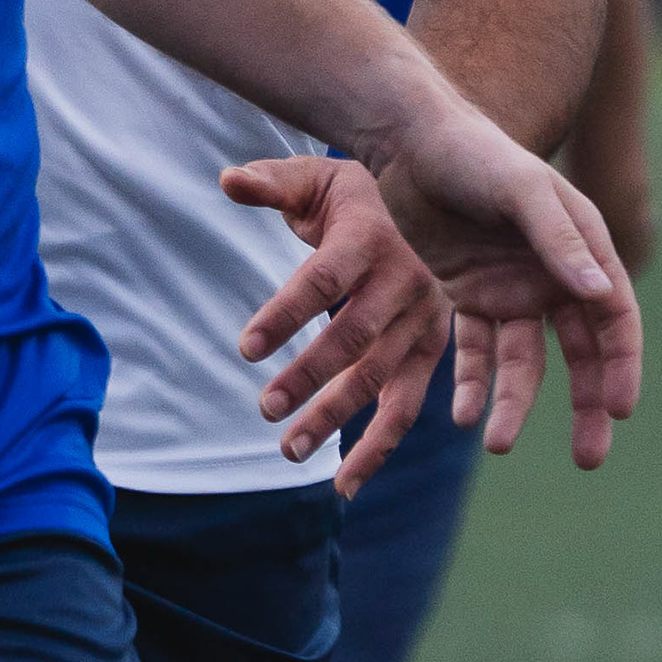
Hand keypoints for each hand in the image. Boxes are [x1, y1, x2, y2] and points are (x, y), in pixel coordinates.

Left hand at [222, 155, 451, 494]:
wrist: (432, 198)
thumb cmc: (355, 191)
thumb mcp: (316, 176)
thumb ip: (272, 182)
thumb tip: (227, 179)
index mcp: (369, 236)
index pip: (321, 282)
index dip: (284, 315)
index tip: (244, 350)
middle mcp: (404, 280)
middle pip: (353, 337)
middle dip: (308, 376)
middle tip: (265, 408)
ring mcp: (424, 320)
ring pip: (380, 379)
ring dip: (336, 419)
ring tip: (290, 449)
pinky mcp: (434, 350)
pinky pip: (408, 405)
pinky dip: (380, 447)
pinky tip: (346, 484)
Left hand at [368, 94, 641, 466]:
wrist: (407, 140)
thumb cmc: (474, 152)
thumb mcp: (520, 190)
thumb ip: (558, 241)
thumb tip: (602, 296)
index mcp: (581, 248)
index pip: (614, 317)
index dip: (621, 364)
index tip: (620, 408)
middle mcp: (552, 275)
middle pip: (581, 354)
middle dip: (588, 406)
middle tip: (590, 458)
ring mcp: (510, 289)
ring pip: (523, 361)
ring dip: (515, 403)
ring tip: (497, 442)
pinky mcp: (467, 294)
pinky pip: (475, 349)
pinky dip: (472, 383)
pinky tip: (463, 415)